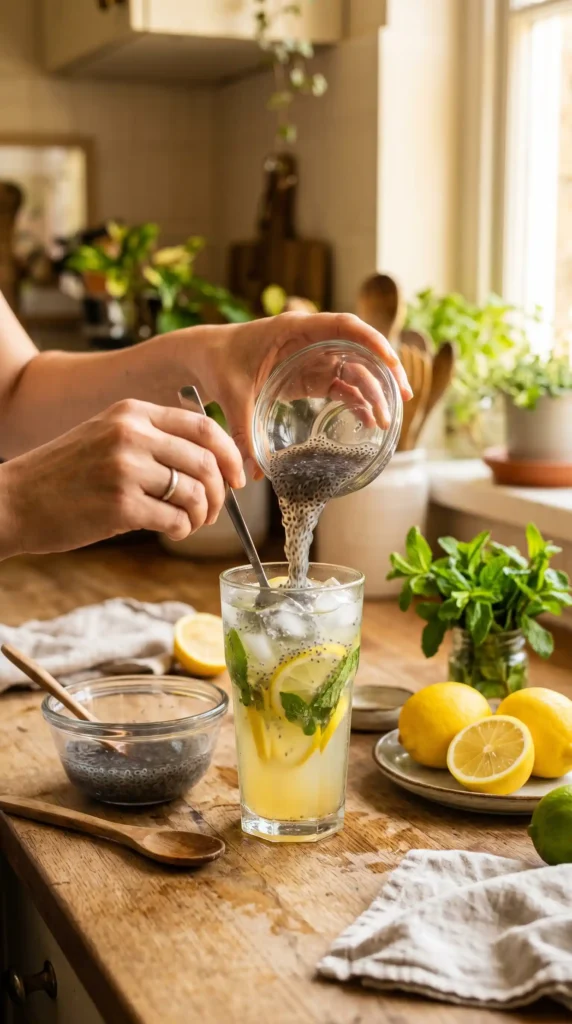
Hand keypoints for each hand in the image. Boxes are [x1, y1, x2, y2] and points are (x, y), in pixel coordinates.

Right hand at [0, 399, 243, 556]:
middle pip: (206, 462)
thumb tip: (208, 460)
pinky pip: (176, 520)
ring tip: (190, 523)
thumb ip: (151, 438)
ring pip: (196, 493)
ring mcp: (127, 469)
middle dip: (221, 492)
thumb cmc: (64, 474)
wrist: (15, 500)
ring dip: (202, 516)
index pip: (202, 425)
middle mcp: (132, 435)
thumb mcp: (106, 435)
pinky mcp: (121, 505)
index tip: (237, 476)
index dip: (229, 453)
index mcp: (132, 413)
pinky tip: (172, 531)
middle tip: (214, 510)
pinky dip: (183, 530)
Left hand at [201, 312, 412, 477]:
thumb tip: (250, 472)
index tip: (391, 360)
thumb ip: (242, 430)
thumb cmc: (219, 361)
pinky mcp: (309, 375)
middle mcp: (310, 339)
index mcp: (295, 329)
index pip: (344, 326)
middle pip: (359, 350)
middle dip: (384, 372)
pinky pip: (341, 385)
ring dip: (373, 392)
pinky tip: (367, 420)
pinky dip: (356, 401)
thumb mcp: (232, 394)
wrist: (205, 357)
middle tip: (402, 398)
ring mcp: (312, 357)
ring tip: (386, 420)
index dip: (372, 340)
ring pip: (354, 370)